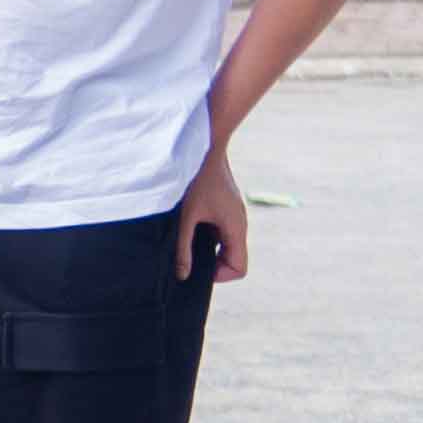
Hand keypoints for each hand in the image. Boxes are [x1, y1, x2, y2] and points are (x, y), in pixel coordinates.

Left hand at [175, 136, 252, 283]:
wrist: (206, 147)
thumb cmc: (196, 180)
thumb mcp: (186, 217)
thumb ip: (183, 248)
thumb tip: (182, 275)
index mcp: (236, 228)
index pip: (239, 268)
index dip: (220, 275)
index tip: (198, 266)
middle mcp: (240, 223)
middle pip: (234, 259)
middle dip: (214, 263)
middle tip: (190, 255)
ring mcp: (236, 215)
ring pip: (228, 245)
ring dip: (211, 248)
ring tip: (189, 238)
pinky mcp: (228, 207)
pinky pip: (224, 231)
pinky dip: (210, 235)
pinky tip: (193, 224)